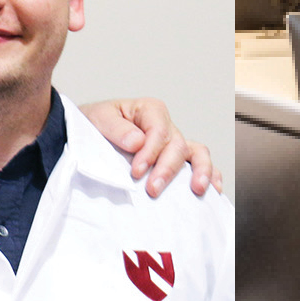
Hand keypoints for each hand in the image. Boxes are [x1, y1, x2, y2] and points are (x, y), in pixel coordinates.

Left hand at [84, 97, 220, 196]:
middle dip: (166, 169)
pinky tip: (213, 188)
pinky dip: (210, 174)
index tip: (136, 171)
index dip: (150, 152)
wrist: (86, 137)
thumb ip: (116, 128)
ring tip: (197, 189)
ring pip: (196, 153)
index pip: (158, 131)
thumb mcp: (97, 119)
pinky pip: (199, 163)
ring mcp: (173, 142)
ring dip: (199, 171)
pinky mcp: (175, 159)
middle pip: (176, 145)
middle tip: (152, 190)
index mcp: (149, 110)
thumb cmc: (94, 125)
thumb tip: (138, 141)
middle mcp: (165, 125)